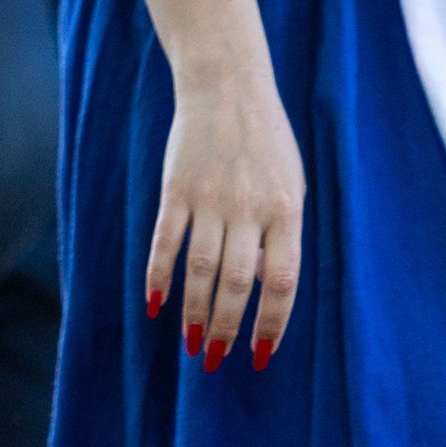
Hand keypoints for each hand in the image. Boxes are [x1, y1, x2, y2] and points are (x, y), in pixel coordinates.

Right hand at [149, 67, 305, 372]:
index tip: (259, 355)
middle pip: (238, 284)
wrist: (227, 87)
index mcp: (286, 211)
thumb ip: (281, 232)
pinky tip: (154, 303)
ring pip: (200, 270)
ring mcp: (210, 199)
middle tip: (216, 359)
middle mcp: (249, 209)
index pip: (281, 282)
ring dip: (194, 312)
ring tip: (191, 344)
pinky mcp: (176, 189)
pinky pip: (165, 241)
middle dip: (227, 329)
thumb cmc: (266, 141)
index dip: (271, 324)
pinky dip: (158, 275)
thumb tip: (259, 283)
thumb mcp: (291, 183)